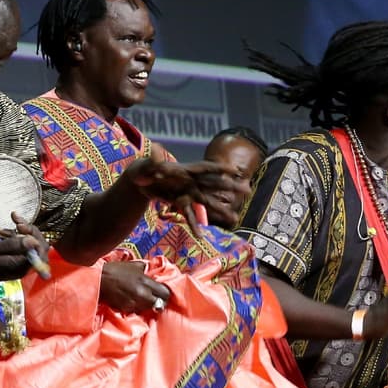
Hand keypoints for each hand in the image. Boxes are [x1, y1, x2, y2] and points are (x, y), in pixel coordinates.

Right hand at [0, 222, 47, 287]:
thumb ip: (12, 246)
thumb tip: (33, 241)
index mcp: (20, 266)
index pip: (40, 249)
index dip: (33, 234)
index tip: (19, 226)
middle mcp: (24, 266)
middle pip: (38, 245)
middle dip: (28, 231)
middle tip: (15, 222)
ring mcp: (20, 263)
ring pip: (29, 243)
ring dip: (18, 232)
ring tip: (1, 229)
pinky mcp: (15, 260)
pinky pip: (20, 246)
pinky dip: (13, 236)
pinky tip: (1, 232)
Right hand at [100, 261, 169, 313]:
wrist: (99, 280)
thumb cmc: (115, 270)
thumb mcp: (132, 265)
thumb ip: (144, 268)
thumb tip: (150, 270)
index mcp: (145, 281)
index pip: (165, 293)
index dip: (165, 294)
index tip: (162, 294)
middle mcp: (142, 294)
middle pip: (159, 304)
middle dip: (159, 302)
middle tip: (155, 300)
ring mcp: (134, 303)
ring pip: (148, 308)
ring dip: (147, 305)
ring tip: (142, 300)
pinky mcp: (126, 309)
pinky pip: (136, 311)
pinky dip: (136, 307)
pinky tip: (131, 302)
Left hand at [125, 155, 246, 219]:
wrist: (139, 181)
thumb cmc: (143, 169)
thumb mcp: (146, 165)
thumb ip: (154, 160)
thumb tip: (157, 150)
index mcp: (184, 170)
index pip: (205, 168)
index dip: (220, 169)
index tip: (235, 171)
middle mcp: (190, 182)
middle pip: (214, 185)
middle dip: (230, 188)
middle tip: (248, 190)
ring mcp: (187, 193)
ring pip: (207, 202)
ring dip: (220, 210)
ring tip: (235, 219)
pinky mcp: (180, 203)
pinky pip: (190, 215)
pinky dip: (195, 225)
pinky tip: (202, 236)